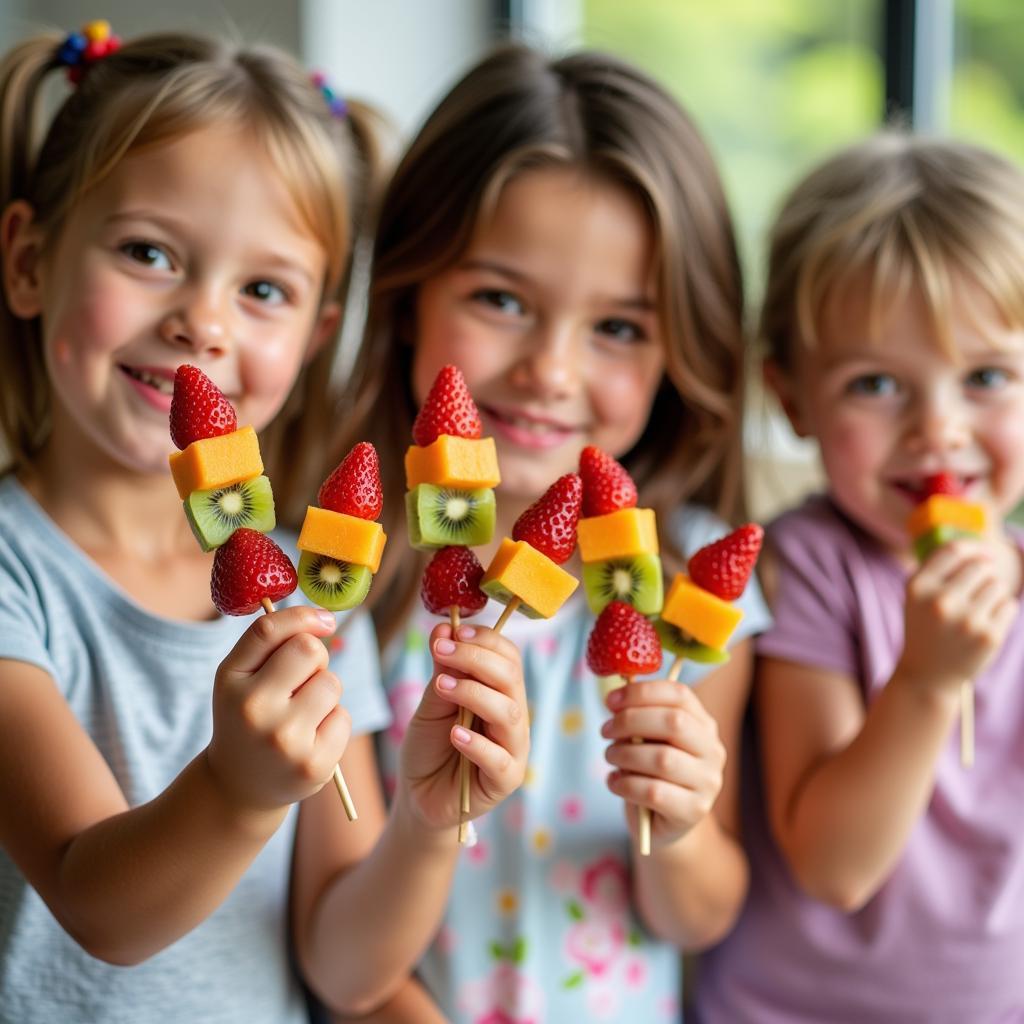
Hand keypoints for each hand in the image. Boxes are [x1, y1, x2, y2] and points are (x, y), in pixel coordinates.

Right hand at [207, 606, 351, 811]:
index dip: (303, 616)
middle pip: (310, 650)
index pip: (269, 630)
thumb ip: (271, 639)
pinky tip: (309, 740)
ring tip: (301, 714)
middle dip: (315, 659)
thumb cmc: (248, 716)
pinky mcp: (312, 764)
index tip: (324, 621)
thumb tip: (325, 619)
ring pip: (331, 683)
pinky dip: (333, 723)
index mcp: (230, 680)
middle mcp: (253, 709)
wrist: (239, 786)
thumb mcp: (241, 676)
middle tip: (300, 682)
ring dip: (325, 693)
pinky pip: (343, 717)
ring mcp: (284, 739)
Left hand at [399, 622, 527, 829]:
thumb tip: (443, 628)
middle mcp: (512, 715)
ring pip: (509, 712)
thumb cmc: (430, 746)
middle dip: (476, 659)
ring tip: (441, 688)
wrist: (419, 795)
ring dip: (474, 694)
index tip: (453, 633)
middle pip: (510, 678)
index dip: (485, 640)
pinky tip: (455, 734)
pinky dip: (477, 743)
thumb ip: (442, 671)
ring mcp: (513, 747)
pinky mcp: (506, 779)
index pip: (507, 656)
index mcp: (500, 692)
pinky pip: (499, 758)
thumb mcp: (431, 703)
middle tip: (442, 652)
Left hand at [601, 680, 724, 848]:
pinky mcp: (694, 811)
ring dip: (625, 754)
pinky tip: (614, 782)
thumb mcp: (646, 740)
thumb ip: (637, 718)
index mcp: (704, 725)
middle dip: (630, 721)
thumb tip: (615, 700)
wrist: (662, 825)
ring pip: (662, 759)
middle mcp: (713, 751)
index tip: (611, 701)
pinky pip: (654, 792)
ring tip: (610, 757)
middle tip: (605, 730)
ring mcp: (708, 782)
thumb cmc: (650, 773)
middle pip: (674, 722)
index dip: (642, 692)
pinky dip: (625, 784)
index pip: (680, 695)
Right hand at [898, 537, 1017, 697]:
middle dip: (985, 573)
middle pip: (980, 566)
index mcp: (918, 587)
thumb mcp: (917, 597)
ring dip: (994, 593)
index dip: (973, 548)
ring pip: (998, 585)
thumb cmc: (925, 628)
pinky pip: (1009, 605)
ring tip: (978, 610)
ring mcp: (966, 620)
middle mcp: (940, 601)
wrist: (927, 676)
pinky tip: (986, 623)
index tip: (983, 553)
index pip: (953, 551)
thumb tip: (980, 549)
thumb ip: (939, 569)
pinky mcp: (989, 636)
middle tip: (978, 589)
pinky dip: (1002, 610)